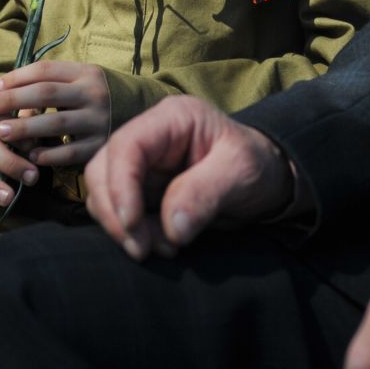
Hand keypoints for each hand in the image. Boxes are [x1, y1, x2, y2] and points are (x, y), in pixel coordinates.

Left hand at [0, 60, 111, 168]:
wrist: (141, 114)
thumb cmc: (97, 96)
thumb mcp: (82, 79)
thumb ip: (52, 80)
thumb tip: (5, 86)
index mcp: (86, 73)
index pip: (45, 70)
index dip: (17, 78)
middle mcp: (93, 94)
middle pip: (47, 94)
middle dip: (14, 100)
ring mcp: (98, 120)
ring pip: (56, 123)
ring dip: (25, 128)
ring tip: (1, 132)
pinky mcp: (101, 145)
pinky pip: (70, 152)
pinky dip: (49, 155)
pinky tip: (31, 156)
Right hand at [84, 96, 292, 260]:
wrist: (266, 182)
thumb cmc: (258, 166)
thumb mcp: (241, 172)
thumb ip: (205, 194)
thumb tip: (171, 228)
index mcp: (172, 119)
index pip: (127, 146)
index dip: (120, 187)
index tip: (132, 227)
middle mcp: (150, 137)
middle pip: (103, 168)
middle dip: (115, 212)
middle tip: (141, 249)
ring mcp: (143, 164)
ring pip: (104, 192)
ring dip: (122, 226)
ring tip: (160, 247)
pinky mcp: (143, 189)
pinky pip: (119, 210)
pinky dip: (132, 232)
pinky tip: (162, 244)